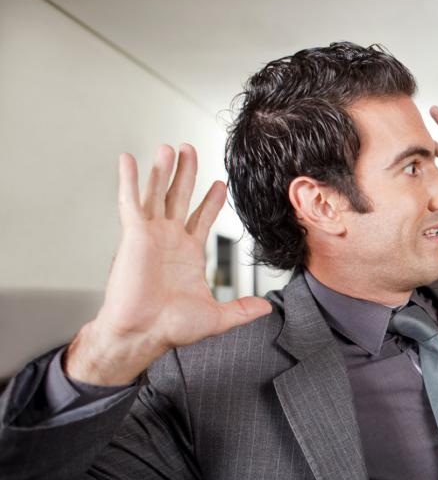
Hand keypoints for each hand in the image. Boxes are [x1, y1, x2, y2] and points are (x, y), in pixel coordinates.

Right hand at [65, 144, 271, 384]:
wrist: (145, 332)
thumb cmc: (172, 327)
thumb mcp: (218, 317)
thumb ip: (242, 310)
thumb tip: (267, 308)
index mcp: (188, 253)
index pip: (202, 217)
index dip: (211, 200)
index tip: (220, 183)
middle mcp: (169, 239)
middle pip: (180, 196)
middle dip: (187, 172)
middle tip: (190, 148)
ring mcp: (151, 235)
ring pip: (158, 193)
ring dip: (163, 169)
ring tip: (169, 147)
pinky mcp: (134, 235)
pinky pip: (131, 202)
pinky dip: (130, 180)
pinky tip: (129, 160)